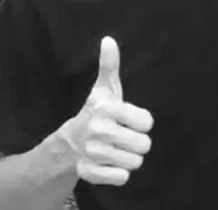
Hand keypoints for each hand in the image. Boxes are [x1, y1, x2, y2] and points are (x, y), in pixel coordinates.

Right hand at [58, 36, 153, 185]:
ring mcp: (93, 153)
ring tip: (115, 149)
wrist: (69, 142)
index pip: (147, 122)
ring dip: (129, 157)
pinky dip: (118, 173)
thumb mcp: (104, 89)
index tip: (127, 119)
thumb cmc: (96, 112)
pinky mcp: (90, 172)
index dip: (141, 122)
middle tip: (122, 136)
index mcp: (106, 108)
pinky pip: (122, 178)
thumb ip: (110, 65)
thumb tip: (109, 40)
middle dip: (137, 142)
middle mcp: (99, 130)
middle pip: (144, 144)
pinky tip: (108, 163)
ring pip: (135, 162)